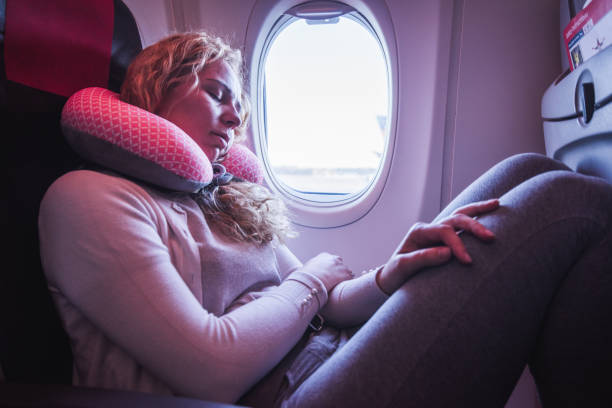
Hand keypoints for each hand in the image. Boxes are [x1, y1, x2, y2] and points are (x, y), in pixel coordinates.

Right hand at [300, 252, 352, 292]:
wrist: (313, 279)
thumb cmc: (306, 275)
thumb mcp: (306, 268)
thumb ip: (310, 268)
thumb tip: (304, 274)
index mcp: (324, 256)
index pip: (330, 259)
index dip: (330, 267)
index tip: (328, 273)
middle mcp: (334, 259)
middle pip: (339, 263)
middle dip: (339, 269)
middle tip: (335, 279)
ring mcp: (341, 266)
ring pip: (346, 270)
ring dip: (344, 276)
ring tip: (340, 285)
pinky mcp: (346, 274)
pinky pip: (350, 277)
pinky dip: (348, 282)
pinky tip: (344, 287)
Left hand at [377, 199, 499, 293]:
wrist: (392, 280)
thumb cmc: (395, 274)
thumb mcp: (402, 267)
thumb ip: (422, 259)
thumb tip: (447, 253)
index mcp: (419, 231)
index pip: (444, 231)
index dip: (457, 244)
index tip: (467, 261)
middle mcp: (430, 229)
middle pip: (455, 219)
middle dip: (474, 225)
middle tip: (490, 237)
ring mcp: (438, 233)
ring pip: (460, 216)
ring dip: (478, 210)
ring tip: (497, 204)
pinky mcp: (446, 241)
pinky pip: (463, 228)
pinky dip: (477, 219)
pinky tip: (492, 214)